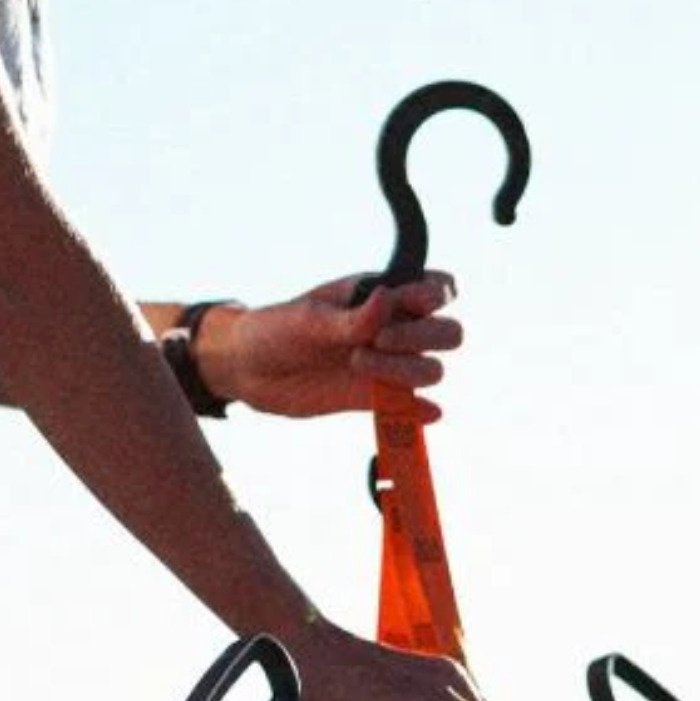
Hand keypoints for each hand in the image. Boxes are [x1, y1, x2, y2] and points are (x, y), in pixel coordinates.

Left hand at [199, 273, 462, 421]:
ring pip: (431, 371)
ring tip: (357, 364)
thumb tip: (388, 299)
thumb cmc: (278, 330)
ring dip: (405, 371)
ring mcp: (388, 365)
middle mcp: (394, 328)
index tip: (410, 304)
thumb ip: (353, 316)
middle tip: (379, 341)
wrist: (252, 371)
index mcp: (382, 294)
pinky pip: (412, 407)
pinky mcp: (377, 399)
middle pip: (447, 333)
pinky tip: (427, 412)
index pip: (437, 288)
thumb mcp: (312, 319)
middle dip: (423, 338)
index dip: (437, 296)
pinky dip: (422, 412)